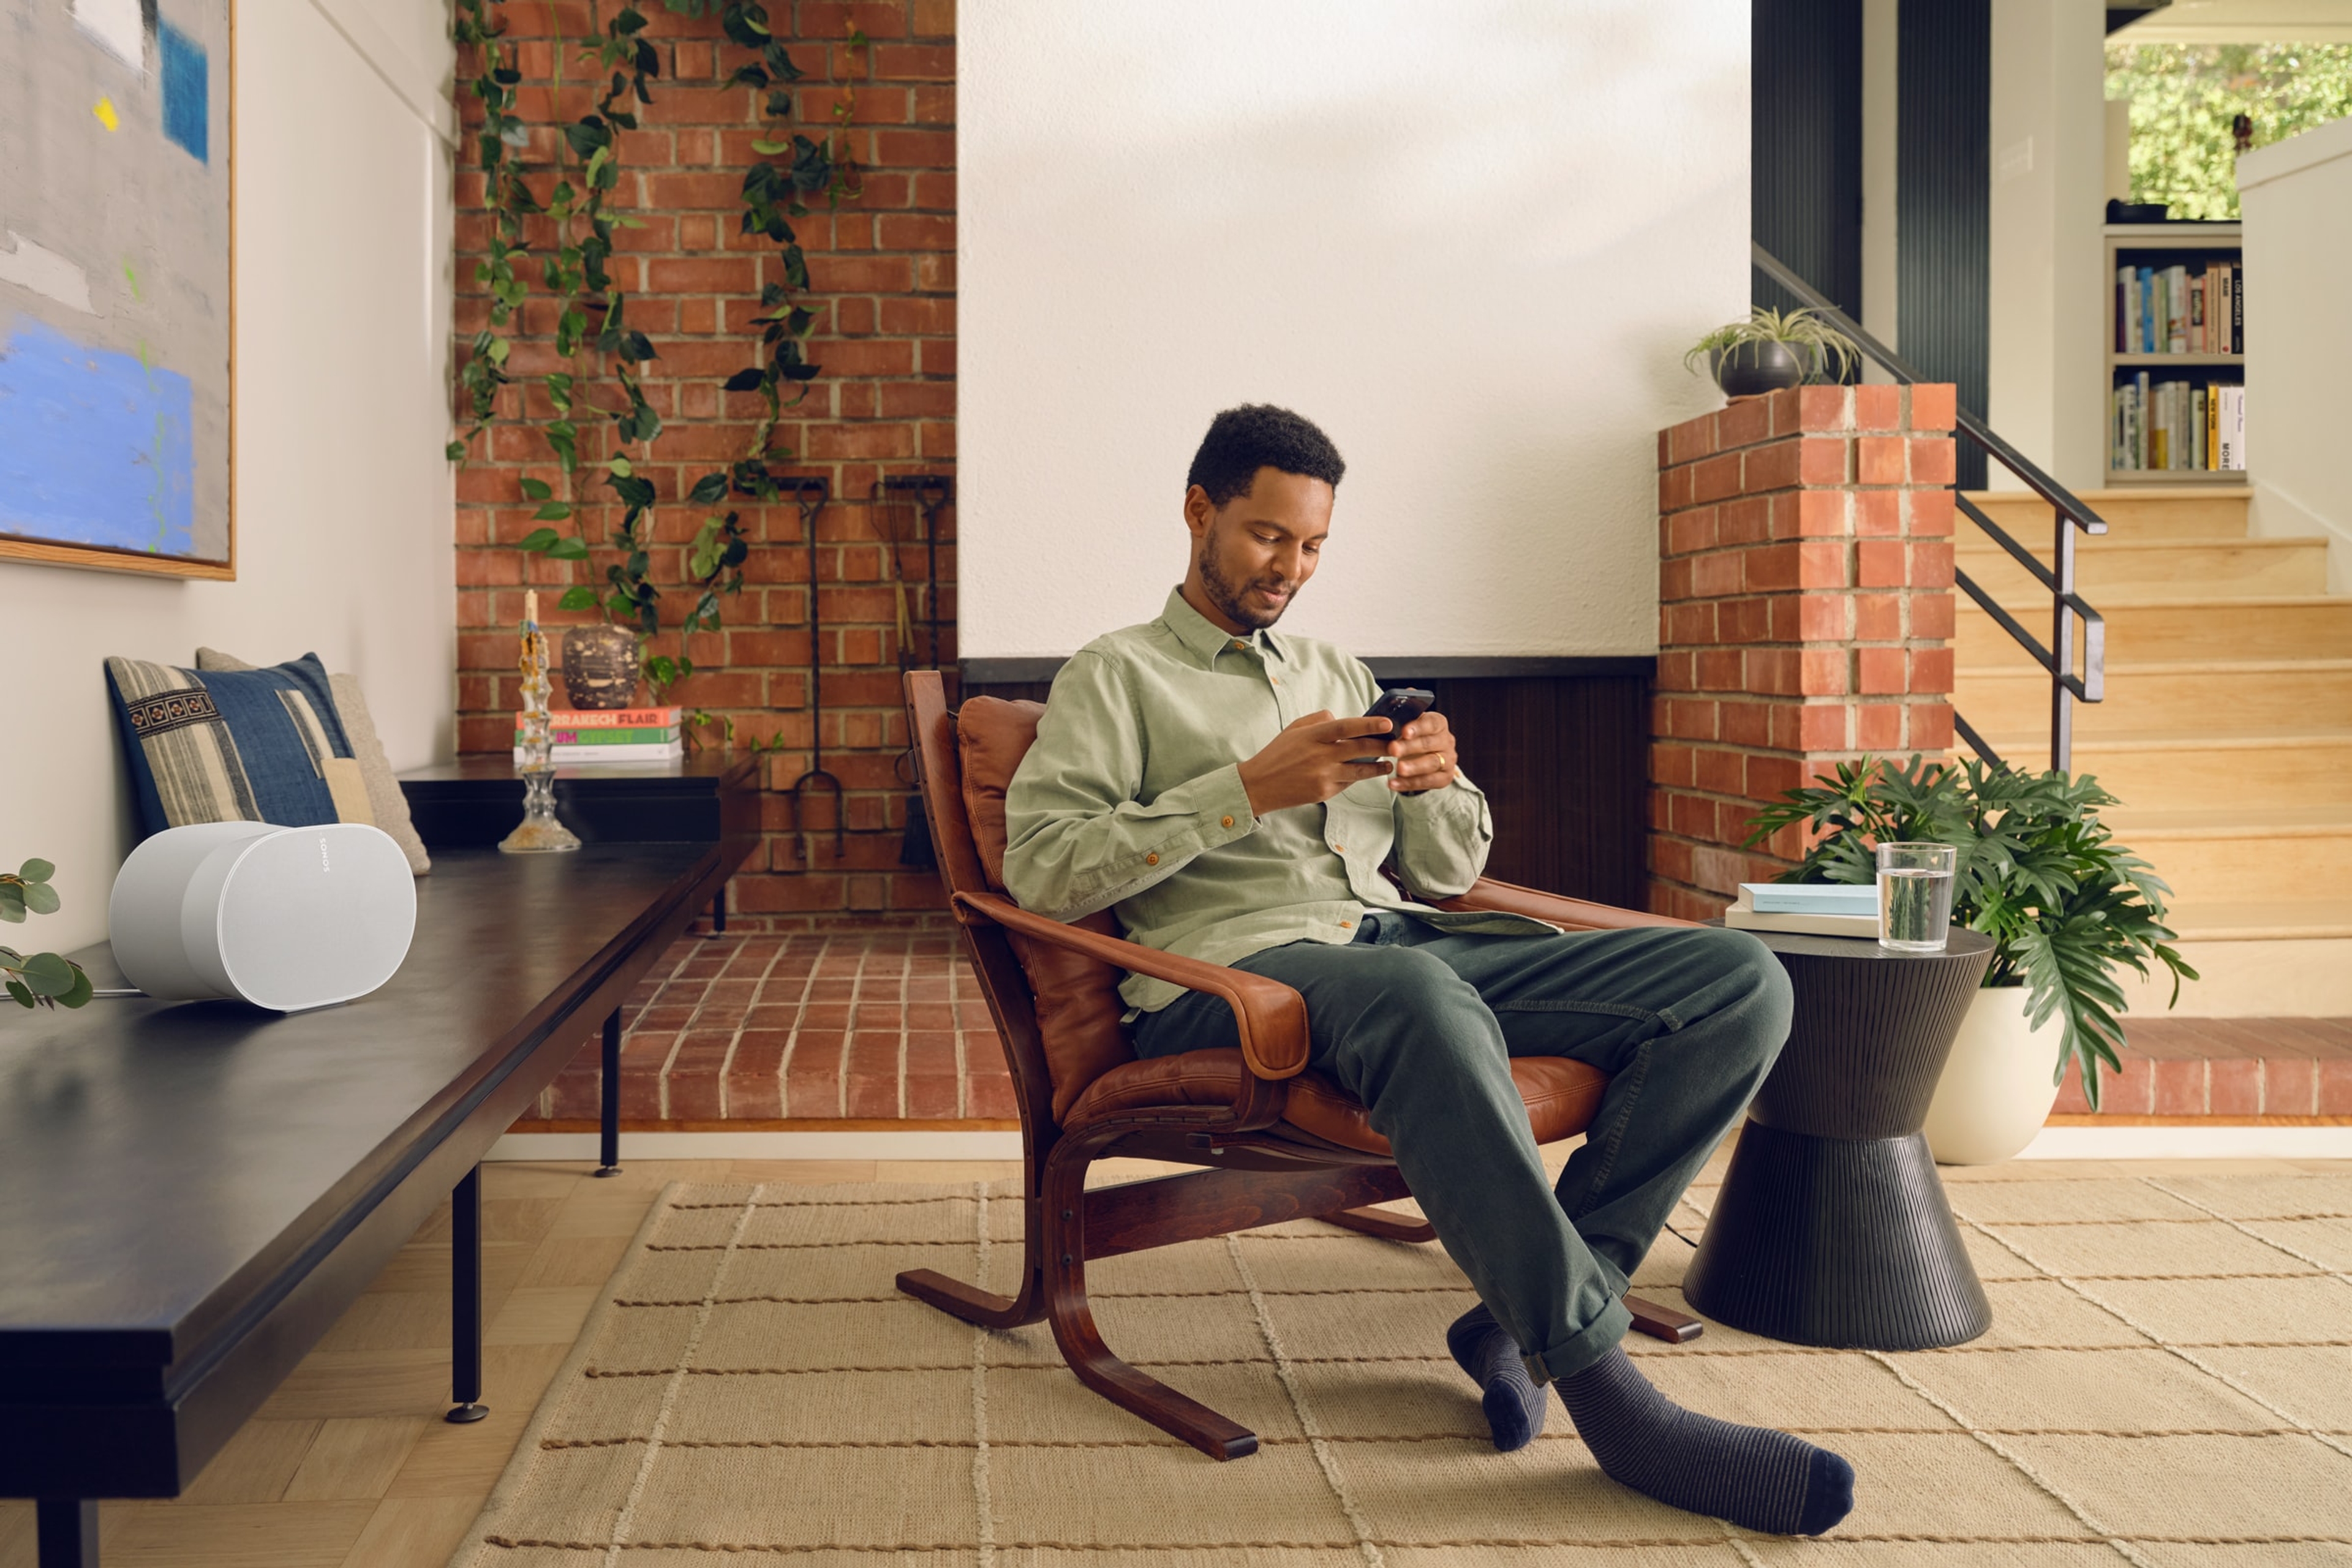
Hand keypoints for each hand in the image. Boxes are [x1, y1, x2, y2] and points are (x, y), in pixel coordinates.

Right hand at [1236, 711, 1398, 814]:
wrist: (1259, 785)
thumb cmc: (1277, 753)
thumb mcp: (1294, 729)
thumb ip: (1318, 720)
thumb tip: (1339, 718)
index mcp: (1313, 736)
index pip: (1347, 727)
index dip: (1370, 724)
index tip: (1388, 723)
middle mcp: (1320, 756)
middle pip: (1360, 749)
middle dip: (1383, 746)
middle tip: (1397, 743)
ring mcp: (1323, 776)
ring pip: (1360, 770)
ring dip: (1378, 766)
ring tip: (1389, 763)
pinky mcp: (1324, 792)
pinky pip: (1348, 783)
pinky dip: (1358, 777)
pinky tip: (1366, 773)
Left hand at [1386, 710, 1458, 792]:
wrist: (1421, 757)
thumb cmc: (1413, 739)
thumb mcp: (1408, 728)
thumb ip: (1401, 727)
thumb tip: (1384, 724)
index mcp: (1439, 724)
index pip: (1431, 723)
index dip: (1418, 727)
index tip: (1404, 731)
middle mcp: (1447, 741)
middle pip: (1429, 743)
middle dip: (1409, 747)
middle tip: (1393, 749)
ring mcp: (1448, 760)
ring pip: (1432, 763)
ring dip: (1413, 767)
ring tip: (1398, 769)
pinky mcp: (1445, 777)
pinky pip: (1429, 782)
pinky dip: (1410, 783)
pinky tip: (1395, 783)